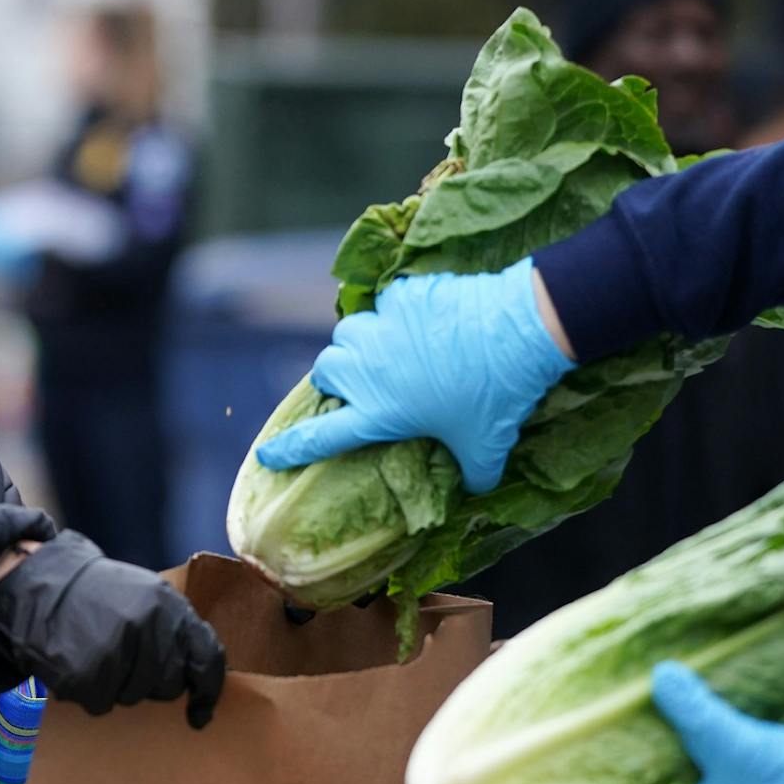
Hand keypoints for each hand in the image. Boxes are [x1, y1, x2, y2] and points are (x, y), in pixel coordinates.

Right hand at [0, 533, 225, 726]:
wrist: (42, 587)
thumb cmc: (98, 596)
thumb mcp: (147, 596)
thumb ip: (176, 629)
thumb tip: (200, 678)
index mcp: (169, 606)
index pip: (206, 657)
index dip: (208, 691)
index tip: (200, 714)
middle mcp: (148, 626)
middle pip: (169, 685)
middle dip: (151, 683)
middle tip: (126, 659)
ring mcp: (117, 650)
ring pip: (135, 697)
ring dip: (118, 687)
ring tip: (99, 655)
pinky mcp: (87, 672)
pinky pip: (101, 704)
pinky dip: (90, 693)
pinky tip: (80, 664)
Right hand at [253, 260, 574, 490]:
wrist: (515, 331)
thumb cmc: (496, 397)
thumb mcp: (486, 447)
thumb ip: (474, 472)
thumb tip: (476, 486)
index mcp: (378, 412)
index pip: (320, 437)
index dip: (290, 449)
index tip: (268, 454)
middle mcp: (367, 370)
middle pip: (325, 372)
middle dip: (335, 381)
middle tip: (359, 389)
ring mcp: (381, 328)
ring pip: (347, 333)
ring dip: (357, 346)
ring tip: (383, 352)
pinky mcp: (401, 297)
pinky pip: (384, 306)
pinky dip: (394, 316)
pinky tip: (419, 324)